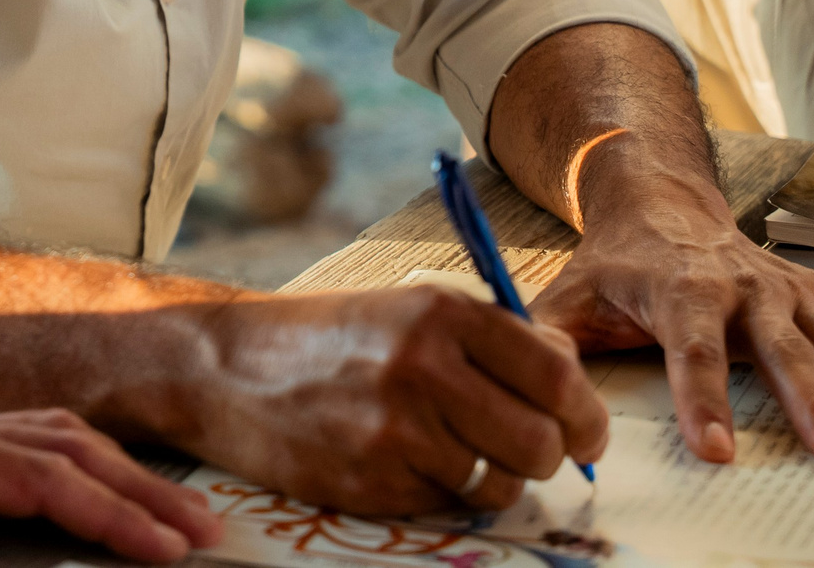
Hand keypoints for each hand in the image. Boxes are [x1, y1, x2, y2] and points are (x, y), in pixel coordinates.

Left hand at [0, 410, 219, 567]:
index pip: (39, 471)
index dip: (108, 510)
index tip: (164, 548)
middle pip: (64, 444)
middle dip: (139, 489)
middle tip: (203, 531)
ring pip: (63, 437)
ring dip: (127, 475)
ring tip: (183, 515)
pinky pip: (44, 447)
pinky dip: (93, 467)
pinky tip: (123, 492)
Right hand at [176, 286, 608, 517]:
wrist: (228, 368)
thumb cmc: (330, 337)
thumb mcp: (411, 308)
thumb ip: (492, 336)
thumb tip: (571, 372)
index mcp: (442, 312)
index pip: (556, 375)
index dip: (586, 413)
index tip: (585, 429)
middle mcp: (423, 367)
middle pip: (540, 441)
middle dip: (550, 455)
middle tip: (533, 451)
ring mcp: (395, 430)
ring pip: (501, 484)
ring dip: (496, 478)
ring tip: (460, 451)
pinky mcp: (371, 481)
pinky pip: (449, 505)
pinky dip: (445, 493)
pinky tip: (410, 461)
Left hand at [535, 173, 813, 464]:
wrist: (659, 202)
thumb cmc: (612, 267)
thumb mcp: (568, 296)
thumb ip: (548, 340)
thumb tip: (531, 387)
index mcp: (681, 291)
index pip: (692, 351)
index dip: (704, 401)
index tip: (719, 453)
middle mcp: (746, 288)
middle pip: (783, 351)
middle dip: (812, 403)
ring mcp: (795, 291)